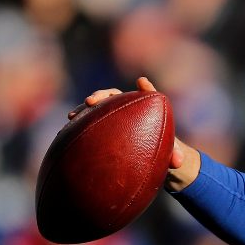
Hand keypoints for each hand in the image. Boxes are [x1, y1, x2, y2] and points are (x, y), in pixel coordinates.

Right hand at [69, 77, 199, 189]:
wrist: (147, 158)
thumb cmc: (161, 150)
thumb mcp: (170, 154)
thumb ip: (176, 155)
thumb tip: (179, 162)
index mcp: (145, 110)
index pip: (146, 96)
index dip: (146, 88)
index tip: (142, 82)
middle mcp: (126, 109)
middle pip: (113, 97)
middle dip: (101, 96)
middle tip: (91, 101)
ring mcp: (111, 117)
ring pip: (96, 109)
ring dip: (84, 110)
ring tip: (73, 116)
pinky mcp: (100, 127)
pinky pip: (87, 123)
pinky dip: (78, 126)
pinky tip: (66, 133)